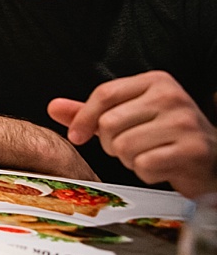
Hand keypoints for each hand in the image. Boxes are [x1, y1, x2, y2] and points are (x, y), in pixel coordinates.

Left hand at [49, 71, 216, 197]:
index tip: (76, 136)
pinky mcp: (192, 150)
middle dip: (111, 144)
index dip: (84, 118)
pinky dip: (146, 173)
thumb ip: (92, 112)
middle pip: (109, 123)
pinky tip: (161, 167)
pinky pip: (144, 166)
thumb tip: (53, 107)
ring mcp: (185, 122)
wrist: (212, 160)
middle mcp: (172, 96)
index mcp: (156, 81)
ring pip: (124, 146)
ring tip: (148, 155)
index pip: (104, 94)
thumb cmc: (165, 137)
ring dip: (129, 160)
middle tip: (131, 147)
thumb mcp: (129, 116)